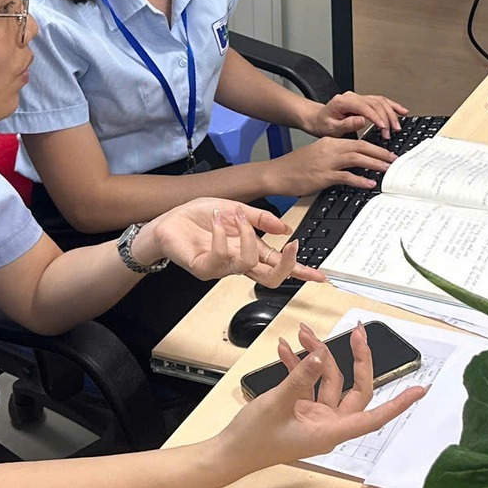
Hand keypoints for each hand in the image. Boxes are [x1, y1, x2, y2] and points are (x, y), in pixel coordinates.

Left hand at [140, 199, 323, 288]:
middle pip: (270, 278)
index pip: (278, 265)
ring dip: (247, 235)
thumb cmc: (197, 217)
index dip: (299, 271)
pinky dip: (221, 234)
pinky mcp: (203, 267)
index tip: (319, 275)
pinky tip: (217, 220)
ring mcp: (221, 267)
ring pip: (248, 264)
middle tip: (291, 246)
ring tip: (234, 216)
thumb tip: (285, 227)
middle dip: (287, 265)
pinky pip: (221, 257)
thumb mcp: (236, 209)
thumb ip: (261, 218)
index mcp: (248, 249)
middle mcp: (237, 262)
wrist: (167, 221)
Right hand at [213, 324, 426, 472]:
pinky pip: (307, 383)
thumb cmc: (253, 440)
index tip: (420, 391)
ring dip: (316, 356)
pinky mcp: (299, 411)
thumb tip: (321, 355)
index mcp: (330, 432)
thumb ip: (301, 377)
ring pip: (328, 381)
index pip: (374, 417)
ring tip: (300, 333)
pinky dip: (299, 366)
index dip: (398, 404)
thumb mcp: (278, 403)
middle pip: (354, 389)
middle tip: (357, 333)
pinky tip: (286, 348)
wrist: (228, 454)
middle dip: (356, 359)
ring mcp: (314, 417)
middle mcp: (327, 425)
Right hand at [263, 136, 396, 196]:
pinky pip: (346, 176)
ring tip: (387, 170)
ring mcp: (327, 162)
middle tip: (393, 160)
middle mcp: (330, 149)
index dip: (375, 146)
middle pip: (361, 147)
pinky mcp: (324, 176)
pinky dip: (360, 180)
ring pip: (357, 159)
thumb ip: (336, 154)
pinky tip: (369, 183)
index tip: (387, 152)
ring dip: (375, 164)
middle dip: (380, 153)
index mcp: (330, 141)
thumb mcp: (318, 153)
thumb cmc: (296, 166)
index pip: (358, 140)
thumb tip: (354, 159)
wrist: (277, 173)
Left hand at [303, 91, 408, 138]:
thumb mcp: (331, 128)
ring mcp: (359, 98)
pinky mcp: (364, 102)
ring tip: (397, 125)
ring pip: (380, 101)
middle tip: (391, 131)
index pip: (365, 107)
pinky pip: (381, 101)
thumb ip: (346, 124)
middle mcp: (352, 97)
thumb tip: (362, 120)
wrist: (317, 119)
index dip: (376, 117)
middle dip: (386, 118)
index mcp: (343, 101)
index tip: (383, 128)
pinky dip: (392, 106)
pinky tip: (401, 111)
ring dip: (391, 113)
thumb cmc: (322, 124)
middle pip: (375, 103)